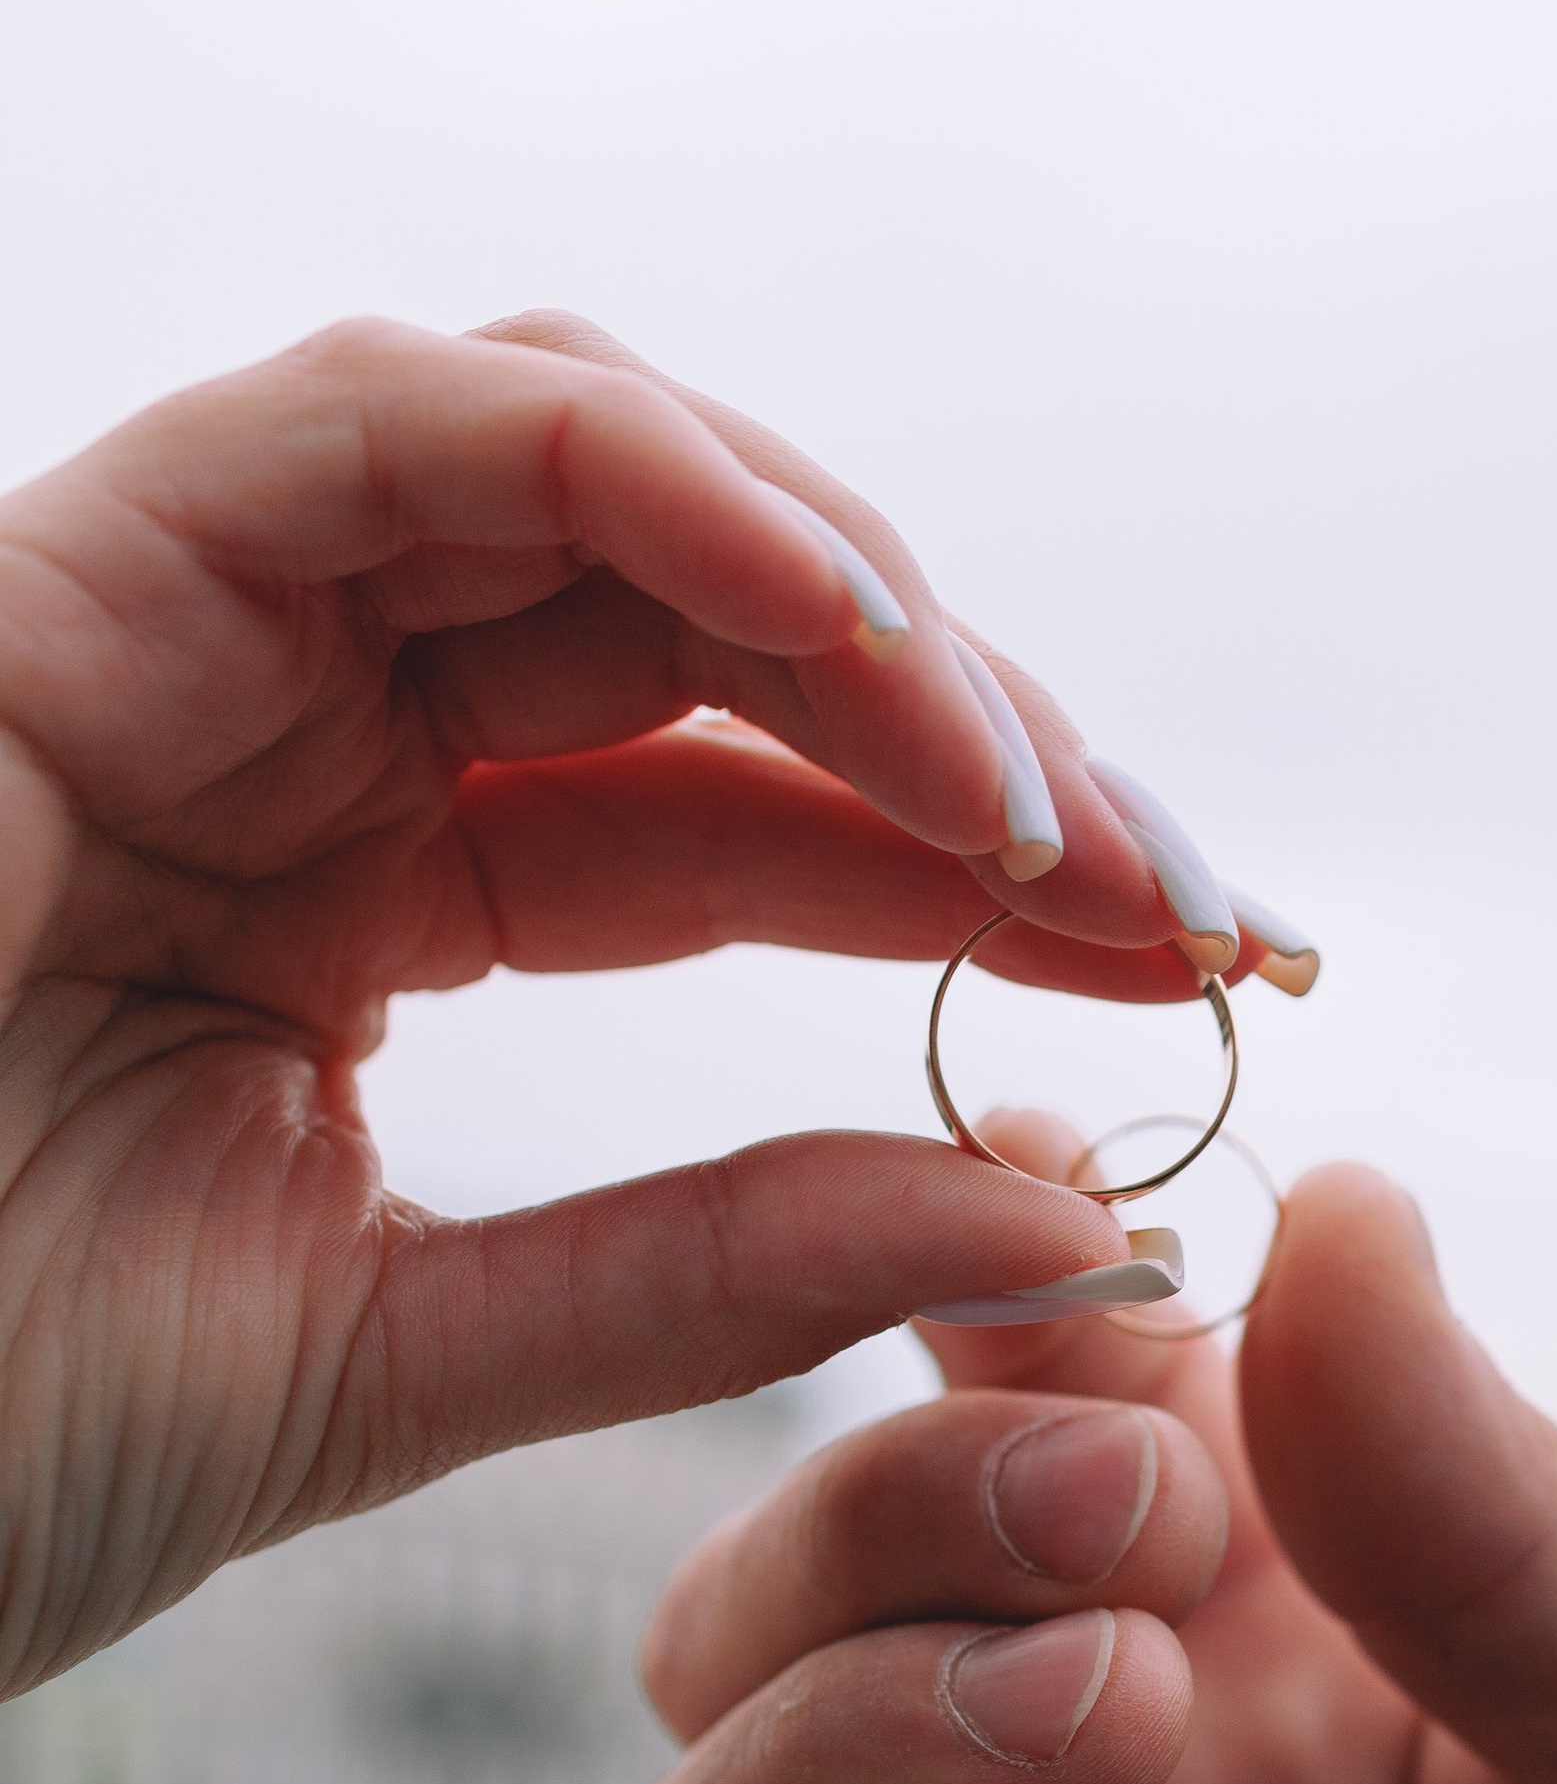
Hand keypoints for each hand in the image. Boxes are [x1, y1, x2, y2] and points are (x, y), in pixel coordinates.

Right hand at [0, 311, 1251, 1690]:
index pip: (746, 816)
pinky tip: (861, 637)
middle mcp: (295, 727)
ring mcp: (184, 628)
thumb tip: (1067, 1212)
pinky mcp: (76, 564)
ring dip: (858, 604)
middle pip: (715, 627)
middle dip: (979, 729)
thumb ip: (720, 1271)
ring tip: (1046, 802)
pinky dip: (650, 482)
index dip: (993, 869)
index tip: (1215, 967)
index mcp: (362, 894)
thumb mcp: (408, 1363)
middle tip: (1195, 885)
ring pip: (594, 475)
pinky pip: (401, 420)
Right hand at [591, 1157, 1556, 1783]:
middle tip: (1131, 1544)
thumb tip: (1330, 1200)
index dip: (959, 1294)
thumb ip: (1494, 1518)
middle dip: (869, 1510)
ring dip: (817, 1735)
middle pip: (762, 1624)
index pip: (996, 1425)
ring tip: (1096, 1724)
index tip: (1040, 1204)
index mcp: (1284, 1672)